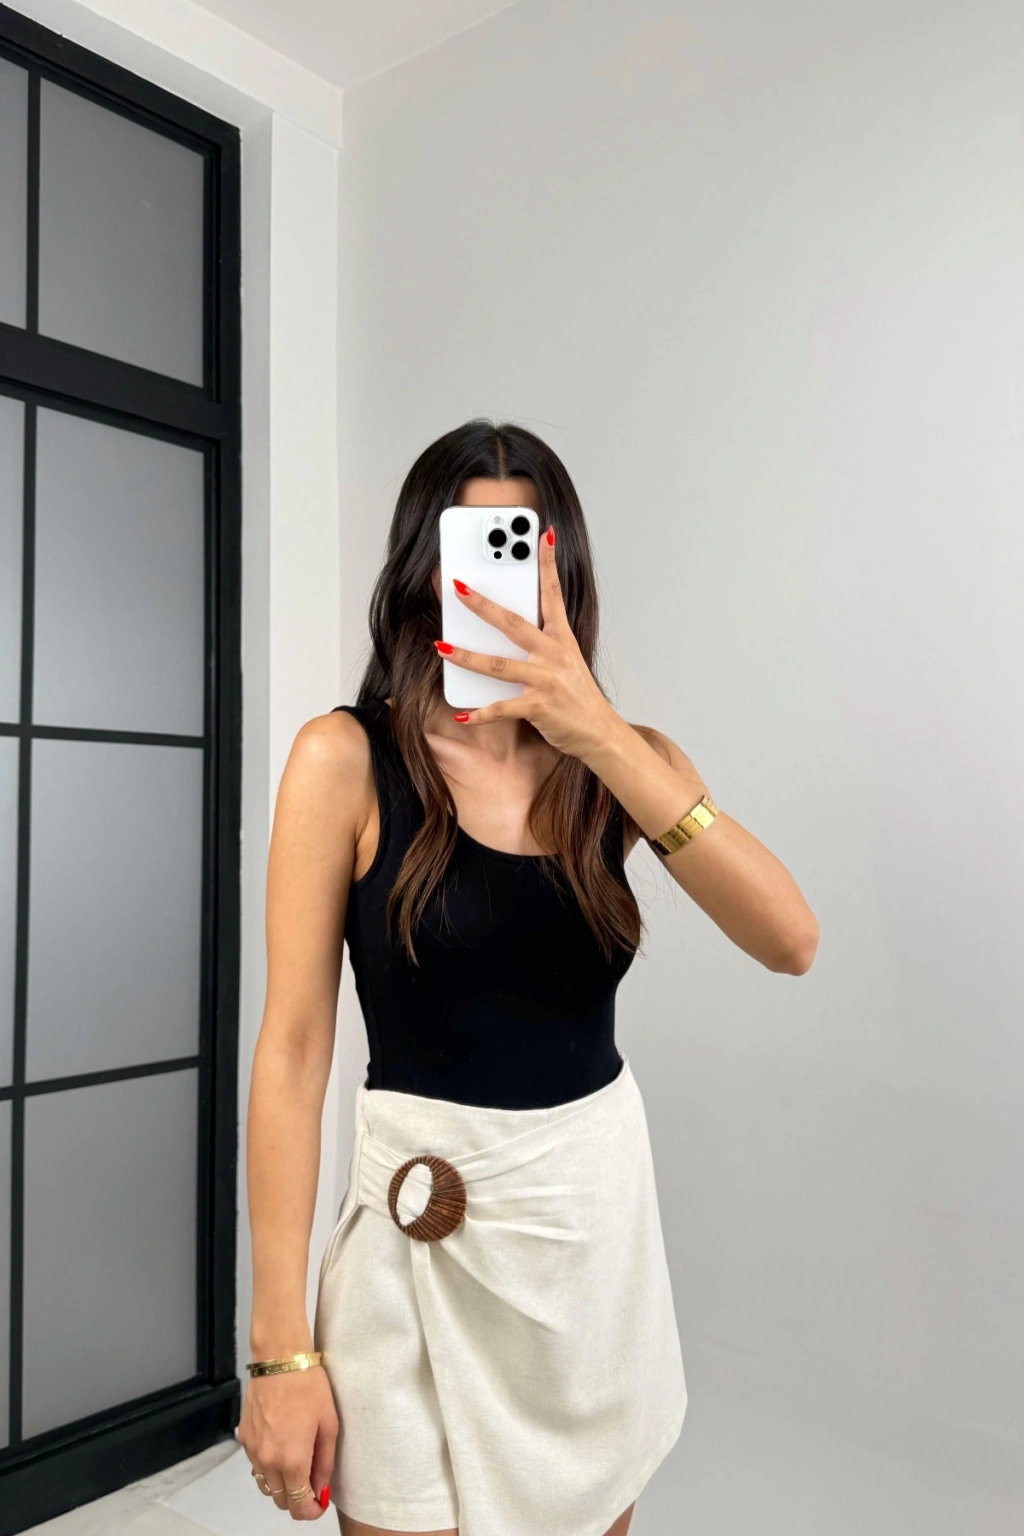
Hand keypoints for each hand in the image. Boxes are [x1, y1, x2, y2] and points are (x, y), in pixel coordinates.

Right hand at [238, 1366, 337, 1519]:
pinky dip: (268, 1465)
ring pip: (265, 1485)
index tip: (319, 1503)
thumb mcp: (329, 1424)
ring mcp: (252, 1450)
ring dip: (281, 1483)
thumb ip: (325, 1462)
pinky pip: (255, 1464)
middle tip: (312, 1481)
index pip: (297, 1506)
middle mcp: (267, 1460)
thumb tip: (321, 1488)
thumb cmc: (308, 1386)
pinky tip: (282, 1445)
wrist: (279, 1358)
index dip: (311, 1510)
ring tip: (297, 1462)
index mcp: (291, 1460)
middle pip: (279, 1500)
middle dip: (297, 1498)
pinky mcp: (244, 1437)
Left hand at [437, 525, 618, 758]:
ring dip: (466, 656)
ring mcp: (546, 680)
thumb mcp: (566, 664)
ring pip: (498, 664)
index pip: (553, 594)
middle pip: (513, 623)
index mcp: (562, 640)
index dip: (547, 564)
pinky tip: (463, 714)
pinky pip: (501, 708)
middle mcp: (554, 655)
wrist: (600, 733)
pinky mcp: (538, 707)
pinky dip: (479, 714)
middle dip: (482, 604)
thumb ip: (540, 647)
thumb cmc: (578, 698)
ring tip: (441, 646)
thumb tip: (502, 635)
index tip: (543, 535)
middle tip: (458, 587)